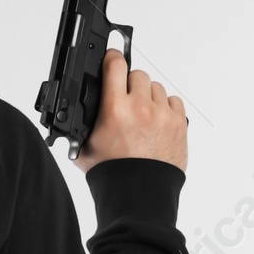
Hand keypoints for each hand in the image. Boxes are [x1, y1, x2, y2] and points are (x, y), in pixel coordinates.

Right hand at [76, 48, 187, 173]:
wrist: (138, 195)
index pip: (116, 65)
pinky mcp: (178, 123)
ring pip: (156, 87)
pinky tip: (155, 122)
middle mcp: (140, 107)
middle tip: (126, 100)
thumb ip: (81, 126)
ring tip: (141, 116)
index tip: (112, 58)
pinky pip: (173, 102)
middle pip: (138, 75)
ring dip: (148, 96)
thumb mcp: (85, 147)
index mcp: (114, 109)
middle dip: (130, 84)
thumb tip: (74, 115)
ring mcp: (162, 114)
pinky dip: (165, 108)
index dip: (113, 59)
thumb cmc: (113, 175)